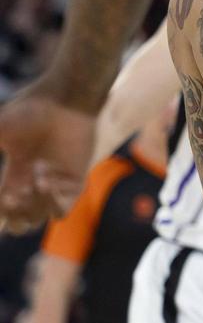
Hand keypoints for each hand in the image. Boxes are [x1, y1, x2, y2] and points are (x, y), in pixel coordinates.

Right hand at [0, 87, 94, 232]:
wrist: (65, 102)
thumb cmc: (29, 112)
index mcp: (14, 176)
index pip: (0, 208)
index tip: (1, 193)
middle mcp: (33, 184)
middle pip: (17, 220)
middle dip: (9, 215)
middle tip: (9, 195)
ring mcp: (55, 186)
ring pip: (35, 218)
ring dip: (29, 205)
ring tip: (34, 176)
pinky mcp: (74, 183)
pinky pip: (60, 212)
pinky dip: (49, 204)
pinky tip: (45, 181)